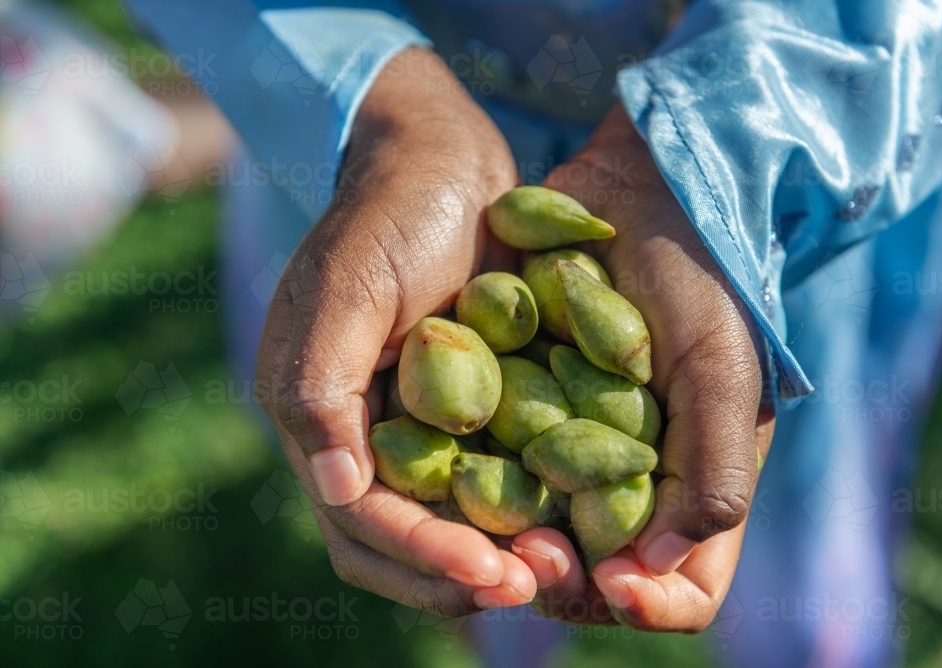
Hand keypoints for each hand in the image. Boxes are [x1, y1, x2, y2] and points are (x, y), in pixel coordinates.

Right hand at [255, 48, 533, 614]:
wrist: (444, 162)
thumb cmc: (390, 213)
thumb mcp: (347, 288)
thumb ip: (320, 387)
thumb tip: (334, 490)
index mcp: (317, 417)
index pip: (361, 519)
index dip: (422, 554)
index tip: (491, 573)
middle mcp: (359, 436)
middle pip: (399, 544)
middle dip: (459, 576)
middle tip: (534, 588)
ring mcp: (413, 427)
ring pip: (446, 524)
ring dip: (497, 556)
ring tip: (562, 567)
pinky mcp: (465, 410)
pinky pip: (489, 480)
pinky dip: (523, 510)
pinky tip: (571, 519)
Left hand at [512, 105, 774, 629]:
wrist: (640, 192)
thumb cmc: (700, 281)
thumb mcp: (723, 373)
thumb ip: (710, 475)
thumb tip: (653, 570)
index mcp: (693, 484)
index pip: (683, 589)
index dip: (650, 605)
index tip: (612, 581)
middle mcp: (632, 483)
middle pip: (597, 576)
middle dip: (562, 578)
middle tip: (530, 554)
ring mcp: (574, 450)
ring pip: (538, 535)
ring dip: (509, 546)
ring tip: (488, 523)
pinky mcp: (524, 412)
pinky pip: (496, 472)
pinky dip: (478, 487)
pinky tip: (457, 472)